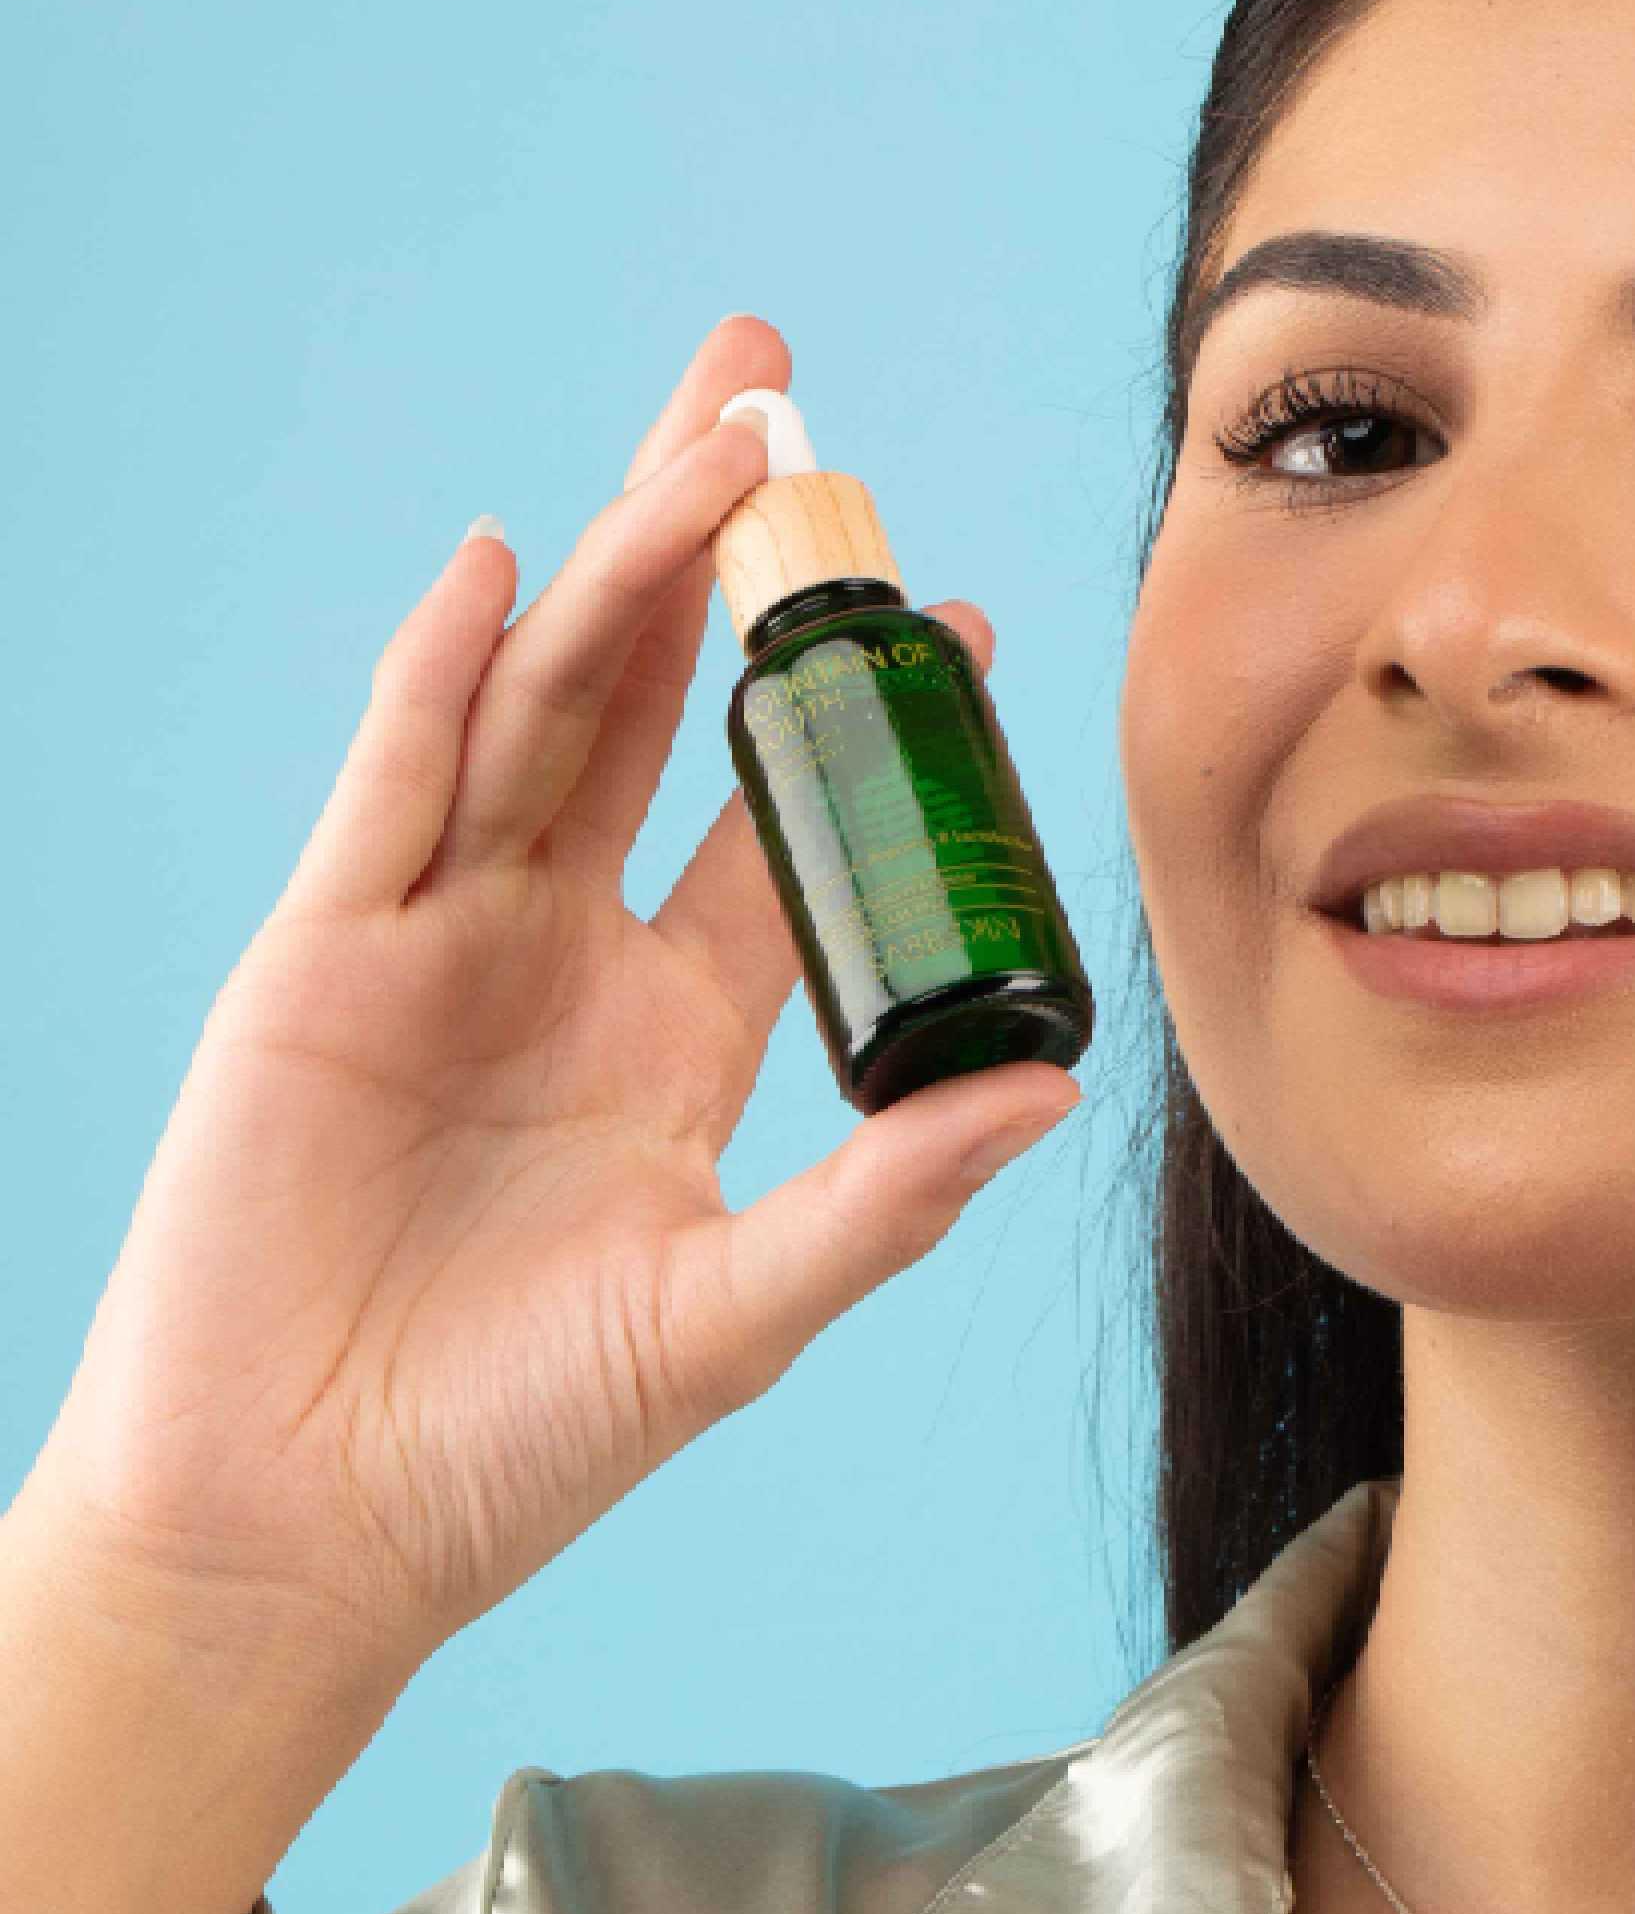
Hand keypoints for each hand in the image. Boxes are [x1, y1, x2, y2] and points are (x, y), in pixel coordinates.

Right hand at [19, 315, 1080, 1698]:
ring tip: (709, 439)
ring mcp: (433, 947)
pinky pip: (395, 791)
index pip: (779, 832)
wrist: (306, 1525)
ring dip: (618, 569)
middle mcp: (557, 960)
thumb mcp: (730, 1316)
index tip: (959, 611)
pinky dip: (445, 677)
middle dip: (712, 548)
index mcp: (671, 1034)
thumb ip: (883, 1198)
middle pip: (647, 706)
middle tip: (783, 387)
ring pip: (538, 713)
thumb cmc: (510, 1446)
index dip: (855, 718)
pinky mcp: (319, 965)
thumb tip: (1048, 1088)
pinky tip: (509, 570)